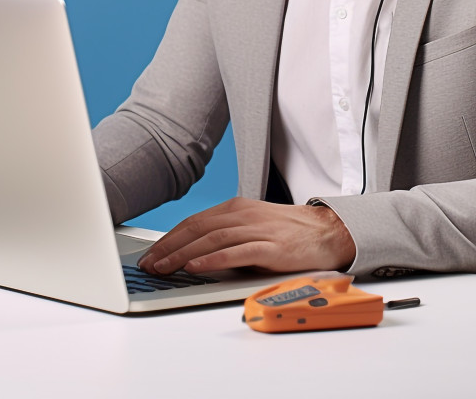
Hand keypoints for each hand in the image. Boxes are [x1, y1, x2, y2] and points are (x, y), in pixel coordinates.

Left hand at [136, 198, 355, 275]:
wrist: (327, 231)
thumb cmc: (289, 232)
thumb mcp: (253, 226)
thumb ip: (226, 235)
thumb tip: (192, 255)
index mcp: (237, 208)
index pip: (194, 222)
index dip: (169, 238)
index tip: (151, 254)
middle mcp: (243, 214)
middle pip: (197, 229)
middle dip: (169, 247)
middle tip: (149, 264)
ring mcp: (257, 229)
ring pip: (212, 240)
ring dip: (183, 255)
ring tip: (164, 267)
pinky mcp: (271, 247)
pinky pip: (236, 252)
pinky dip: (213, 259)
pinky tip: (196, 267)